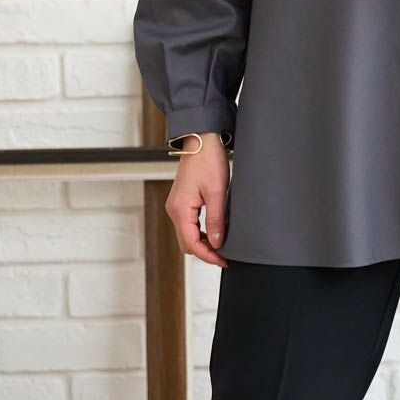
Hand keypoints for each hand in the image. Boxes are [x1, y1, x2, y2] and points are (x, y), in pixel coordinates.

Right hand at [164, 132, 231, 266]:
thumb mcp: (217, 191)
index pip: (191, 244)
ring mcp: (176, 205)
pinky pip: (188, 224)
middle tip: (225, 255)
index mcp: (180, 209)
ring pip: (187, 234)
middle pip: (186, 243)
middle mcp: (174, 209)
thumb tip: (217, 243)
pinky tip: (214, 231)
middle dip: (205, 251)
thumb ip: (216, 219)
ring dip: (203, 242)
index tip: (224, 260)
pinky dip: (200, 232)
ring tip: (222, 244)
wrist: (201, 139)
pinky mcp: (181, 201)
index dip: (208, 255)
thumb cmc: (208, 160)